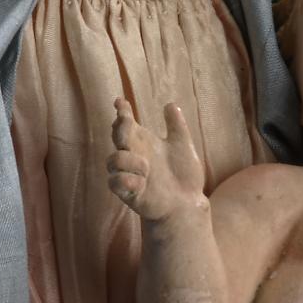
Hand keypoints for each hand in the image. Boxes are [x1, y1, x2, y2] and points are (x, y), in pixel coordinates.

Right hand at [107, 97, 207, 220]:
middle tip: (128, 124)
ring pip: (112, 160)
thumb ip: (176, 125)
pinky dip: (127, 180)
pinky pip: (116, 183)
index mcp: (143, 143)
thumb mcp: (183, 145)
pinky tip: (142, 182)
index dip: (121, 112)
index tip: (121, 102)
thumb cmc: (184, 174)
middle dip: (120, 129)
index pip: (126, 123)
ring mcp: (130, 175)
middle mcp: (134, 156)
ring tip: (147, 166)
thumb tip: (170, 104)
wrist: (189, 201)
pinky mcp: (130, 193)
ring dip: (128, 159)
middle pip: (116, 137)